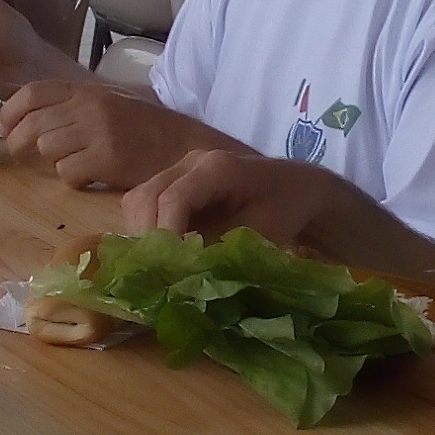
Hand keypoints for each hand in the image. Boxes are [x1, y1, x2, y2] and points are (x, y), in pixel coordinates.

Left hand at [3, 80, 218, 191]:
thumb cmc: (142, 129)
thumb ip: (71, 106)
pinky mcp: (107, 158)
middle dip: (19, 145)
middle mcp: (88, 106)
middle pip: (32, 125)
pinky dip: (73, 179)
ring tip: (73, 164)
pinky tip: (90, 177)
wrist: (184, 145)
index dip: (11, 113)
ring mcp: (98, 131)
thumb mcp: (106, 103)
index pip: (31, 92)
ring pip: (47, 149)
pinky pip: (68, 172)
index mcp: (85, 90)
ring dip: (53, 162)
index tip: (9, 129)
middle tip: (25, 157)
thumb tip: (26, 118)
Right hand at [120, 147, 351, 251]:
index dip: (166, 237)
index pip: (173, 200)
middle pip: (144, 197)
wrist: (296, 187)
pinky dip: (148, 229)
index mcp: (217, 167)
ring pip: (138, 200)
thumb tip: (182, 272)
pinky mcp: (174, 181)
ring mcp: (179, 168)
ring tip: (163, 264)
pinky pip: (145, 203)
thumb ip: (219, 248)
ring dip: (144, 234)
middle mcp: (191, 161)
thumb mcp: (261, 232)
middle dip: (148, 238)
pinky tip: (166, 251)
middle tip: (162, 272)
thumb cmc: (285, 209)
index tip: (171, 271)